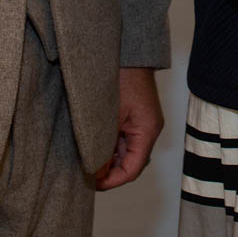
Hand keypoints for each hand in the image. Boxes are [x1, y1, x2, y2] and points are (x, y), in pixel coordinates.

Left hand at [95, 67, 163, 190]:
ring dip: (110, 159)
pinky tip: (96, 145)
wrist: (128, 53)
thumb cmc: (120, 78)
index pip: (133, 169)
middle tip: (88, 175)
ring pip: (128, 152)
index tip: (94, 183)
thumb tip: (95, 170)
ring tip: (89, 161)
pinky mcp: (137, 116)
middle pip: (133, 163)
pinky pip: (126, 139)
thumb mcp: (106, 116)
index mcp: (147, 131)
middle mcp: (150, 129)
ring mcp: (144, 122)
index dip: (113, 181)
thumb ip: (101, 144)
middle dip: (111, 172)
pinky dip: (112, 146)